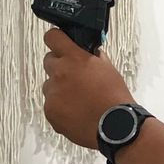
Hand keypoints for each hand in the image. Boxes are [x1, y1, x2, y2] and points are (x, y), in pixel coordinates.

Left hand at [42, 28, 135, 149]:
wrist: (114, 126)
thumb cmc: (114, 98)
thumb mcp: (108, 68)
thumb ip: (92, 57)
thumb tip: (86, 53)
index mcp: (75, 58)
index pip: (53, 37)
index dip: (56, 39)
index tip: (58, 42)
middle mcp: (60, 73)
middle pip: (49, 61)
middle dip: (59, 66)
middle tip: (73, 77)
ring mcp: (52, 93)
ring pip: (49, 85)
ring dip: (59, 89)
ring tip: (78, 100)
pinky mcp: (50, 111)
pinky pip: (50, 104)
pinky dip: (60, 107)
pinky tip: (76, 112)